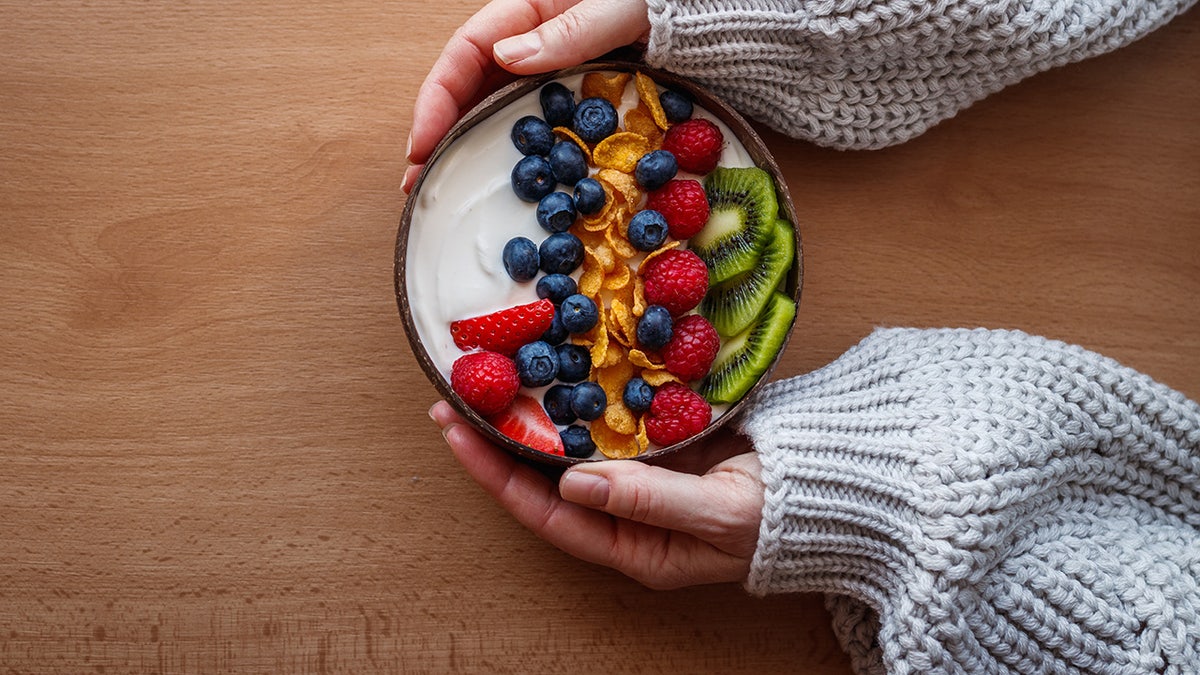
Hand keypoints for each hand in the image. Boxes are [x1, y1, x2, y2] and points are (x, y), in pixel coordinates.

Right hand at [404, 0, 650, 192]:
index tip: (422, 142)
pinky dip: (514, 157)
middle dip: (438, 133)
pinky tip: (500, 186)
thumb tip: (507, 58)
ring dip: (464, 149)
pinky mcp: (575, 103)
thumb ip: (568, 31)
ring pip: (493, 111)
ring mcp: (551, 76)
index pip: (466, 52)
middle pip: (469, 87)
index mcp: (531, 9)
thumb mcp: (618, 7)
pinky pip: (537, 130)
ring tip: (439, 190)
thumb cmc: (666, 2)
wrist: (708, 23)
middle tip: (417, 182)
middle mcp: (533, 44)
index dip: (438, 96)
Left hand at [429, 400, 764, 589]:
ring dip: (532, 415)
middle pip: (547, 479)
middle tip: (455, 399)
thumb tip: (574, 482)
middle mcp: (629, 513)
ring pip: (571, 445)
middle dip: (500, 441)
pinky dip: (580, 394)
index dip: (498, 476)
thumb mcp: (718, 515)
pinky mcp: (663, 437)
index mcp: (635, 547)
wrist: (837, 477)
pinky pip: (609, 417)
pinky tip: (555, 367)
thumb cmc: (785, 512)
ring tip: (491, 379)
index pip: (549, 514)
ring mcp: (644, 473)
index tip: (460, 435)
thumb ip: (648, 500)